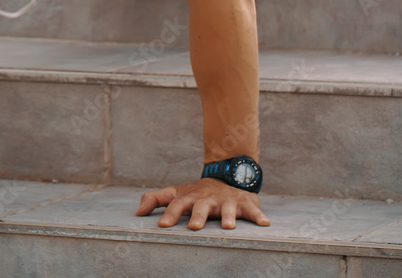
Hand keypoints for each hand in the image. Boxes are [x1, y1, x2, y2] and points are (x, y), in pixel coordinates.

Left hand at [136, 178, 270, 229]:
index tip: (162, 225)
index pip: (178, 204)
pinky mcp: (244, 203)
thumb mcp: (177, 192)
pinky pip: (253, 210)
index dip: (170, 214)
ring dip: (228, 217)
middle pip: (202, 206)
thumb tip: (137, 211)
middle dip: (198, 216)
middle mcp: (208, 198)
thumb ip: (156, 199)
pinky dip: (259, 216)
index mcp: (191, 197)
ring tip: (228, 227)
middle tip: (194, 227)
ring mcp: (227, 200)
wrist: (228, 174)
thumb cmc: (198, 192)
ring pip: (227, 209)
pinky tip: (265, 223)